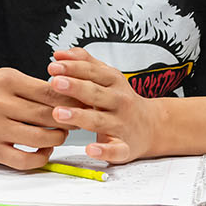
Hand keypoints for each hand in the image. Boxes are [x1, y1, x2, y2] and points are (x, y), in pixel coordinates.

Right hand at [0, 67, 72, 169]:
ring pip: (40, 139)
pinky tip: (43, 150)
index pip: (49, 92)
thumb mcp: (6, 78)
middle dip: (68, 120)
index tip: (82, 104)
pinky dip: (41, 158)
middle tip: (77, 120)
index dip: (71, 100)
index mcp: (5, 80)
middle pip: (48, 115)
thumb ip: (35, 88)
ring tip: (59, 133)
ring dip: (57, 138)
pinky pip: (25, 160)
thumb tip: (71, 100)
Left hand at [47, 48, 165, 163]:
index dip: (73, 68)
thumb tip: (59, 54)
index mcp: (114, 82)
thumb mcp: (106, 76)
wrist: (151, 126)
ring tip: (59, 113)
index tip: (53, 67)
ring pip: (100, 120)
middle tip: (55, 83)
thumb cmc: (121, 99)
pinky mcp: (125, 146)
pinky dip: (104, 151)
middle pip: (95, 93)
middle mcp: (119, 101)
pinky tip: (90, 149)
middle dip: (75, 88)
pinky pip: (115, 149)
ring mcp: (122, 124)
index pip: (92, 72)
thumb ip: (84, 62)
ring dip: (79, 117)